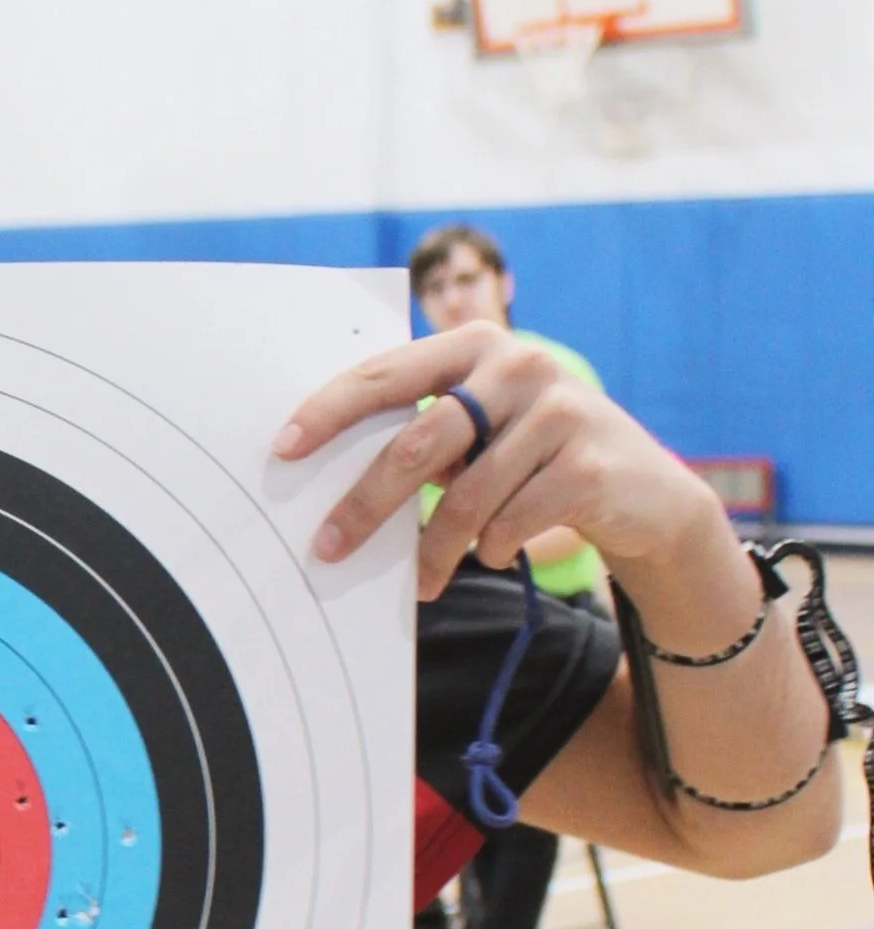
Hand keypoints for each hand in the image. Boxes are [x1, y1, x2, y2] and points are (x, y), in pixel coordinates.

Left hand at [274, 321, 720, 597]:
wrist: (645, 493)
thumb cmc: (532, 461)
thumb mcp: (479, 431)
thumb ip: (420, 433)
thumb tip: (327, 479)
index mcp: (475, 346)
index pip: (385, 375)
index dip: (330, 411)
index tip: (283, 448)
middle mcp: (520, 365)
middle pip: (417, 443)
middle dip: (366, 504)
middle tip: (327, 549)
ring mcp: (561, 410)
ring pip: (465, 498)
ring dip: (434, 551)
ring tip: (421, 583)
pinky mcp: (590, 464)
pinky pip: (510, 522)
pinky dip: (492, 550)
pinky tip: (495, 554)